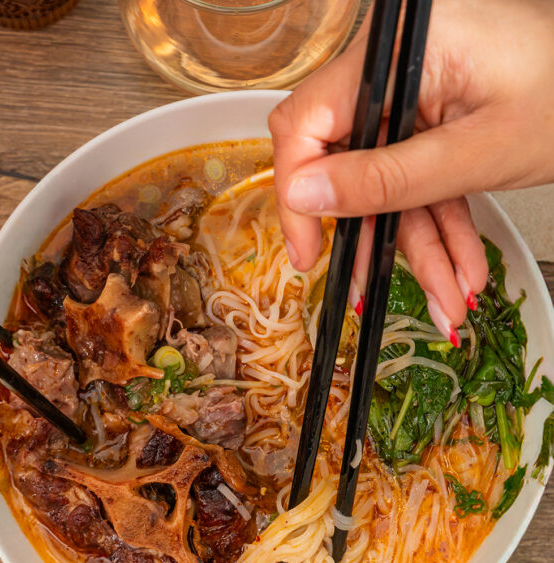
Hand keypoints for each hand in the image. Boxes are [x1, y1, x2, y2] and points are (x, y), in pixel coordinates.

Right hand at [269, 0, 553, 338]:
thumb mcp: (479, 151)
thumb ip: (387, 177)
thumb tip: (302, 195)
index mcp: (400, 49)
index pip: (307, 122)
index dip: (297, 191)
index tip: (308, 250)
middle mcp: (397, 67)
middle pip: (344, 160)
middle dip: (368, 234)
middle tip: (365, 289)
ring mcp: (414, 93)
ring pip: (384, 181)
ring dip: (412, 244)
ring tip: (442, 298)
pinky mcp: (432, 116)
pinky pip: (415, 177)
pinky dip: (436, 224)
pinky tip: (459, 269)